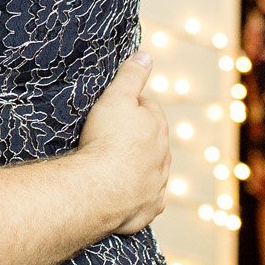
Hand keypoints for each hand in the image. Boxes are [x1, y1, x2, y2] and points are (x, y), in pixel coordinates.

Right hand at [75, 53, 169, 236]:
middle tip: (113, 134)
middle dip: (139, 136)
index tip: (117, 106)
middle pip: (153, 141)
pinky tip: (125, 194)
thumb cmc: (107, 140)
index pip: (150, 108)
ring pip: (152, 171)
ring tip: (116, 164)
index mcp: (158, 127)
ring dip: (139, 166)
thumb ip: (131, 76)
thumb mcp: (115, 98)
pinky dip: (137, 196)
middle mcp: (163, 157)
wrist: (101, 188)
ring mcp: (157, 185)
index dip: (134, 104)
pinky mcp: (147, 209)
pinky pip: (145, 200)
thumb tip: (146, 55)